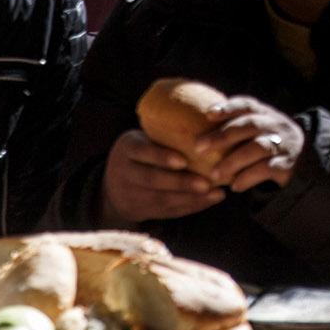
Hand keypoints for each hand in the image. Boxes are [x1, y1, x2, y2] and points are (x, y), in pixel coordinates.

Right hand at [100, 130, 221, 225]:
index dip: (161, 157)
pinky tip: (211, 200)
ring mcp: (131, 195)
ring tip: (216, 193)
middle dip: (180, 182)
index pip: (141, 152)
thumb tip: (208, 117)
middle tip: (206, 182)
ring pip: (161, 200)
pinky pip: (168, 211)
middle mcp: (124, 173)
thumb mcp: (143, 139)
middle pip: (151, 179)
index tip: (183, 160)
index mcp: (126, 148)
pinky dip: (191, 207)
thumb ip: (164, 134)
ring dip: (191, 198)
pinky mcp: (142, 211)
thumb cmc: (142, 152)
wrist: (113, 185)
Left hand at [194, 97, 303, 192]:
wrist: (303, 165)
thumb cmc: (267, 147)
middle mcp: (276, 125)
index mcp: (266, 114)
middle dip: (222, 136)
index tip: (208, 114)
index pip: (247, 105)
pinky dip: (248, 177)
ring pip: (259, 147)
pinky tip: (234, 186)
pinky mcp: (288, 165)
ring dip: (234, 160)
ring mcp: (284, 144)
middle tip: (198, 148)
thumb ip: (235, 129)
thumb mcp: (256, 133)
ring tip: (214, 174)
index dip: (228, 107)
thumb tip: (193, 133)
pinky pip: (267, 169)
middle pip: (250, 125)